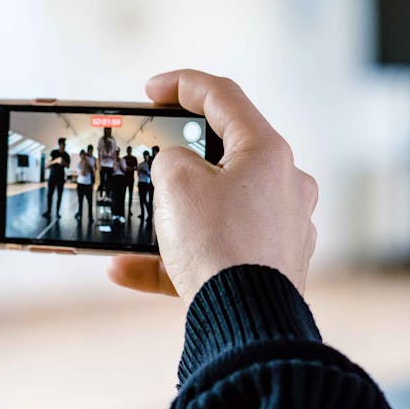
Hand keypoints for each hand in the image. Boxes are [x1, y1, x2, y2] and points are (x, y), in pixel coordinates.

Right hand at [107, 70, 318, 302]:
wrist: (246, 324)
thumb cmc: (219, 246)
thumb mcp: (176, 181)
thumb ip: (171, 159)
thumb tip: (177, 171)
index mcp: (268, 153)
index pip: (224, 97)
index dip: (182, 84)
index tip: (151, 89)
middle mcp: (284, 186)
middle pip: (224, 155)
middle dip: (178, 158)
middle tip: (149, 157)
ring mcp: (280, 229)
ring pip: (215, 208)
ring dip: (169, 215)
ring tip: (130, 223)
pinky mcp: (268, 268)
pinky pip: (214, 252)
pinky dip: (172, 257)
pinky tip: (126, 269)